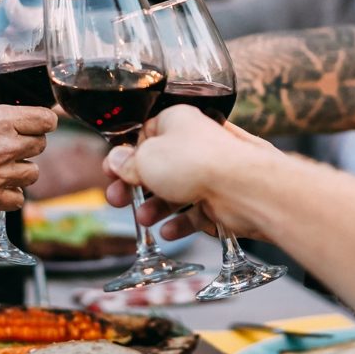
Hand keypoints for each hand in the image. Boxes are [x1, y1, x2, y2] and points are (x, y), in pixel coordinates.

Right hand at [0, 104, 58, 218]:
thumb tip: (5, 124)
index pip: (46, 120)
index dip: (42, 122)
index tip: (35, 126)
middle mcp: (6, 145)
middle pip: (40, 145)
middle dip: (27, 146)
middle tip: (8, 148)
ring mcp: (0, 173)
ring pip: (33, 173)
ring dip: (20, 171)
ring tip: (0, 168)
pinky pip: (18, 199)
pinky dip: (10, 195)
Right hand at [102, 106, 276, 238]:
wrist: (242, 187)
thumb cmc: (195, 162)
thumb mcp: (146, 159)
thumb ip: (127, 162)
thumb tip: (115, 159)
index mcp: (177, 122)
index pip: (145, 135)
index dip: (126, 155)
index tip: (111, 172)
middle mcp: (195, 144)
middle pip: (158, 167)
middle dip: (135, 186)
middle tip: (118, 199)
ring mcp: (209, 172)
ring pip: (175, 191)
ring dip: (156, 207)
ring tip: (144, 219)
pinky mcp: (221, 198)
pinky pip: (196, 212)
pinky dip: (181, 223)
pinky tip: (168, 231)